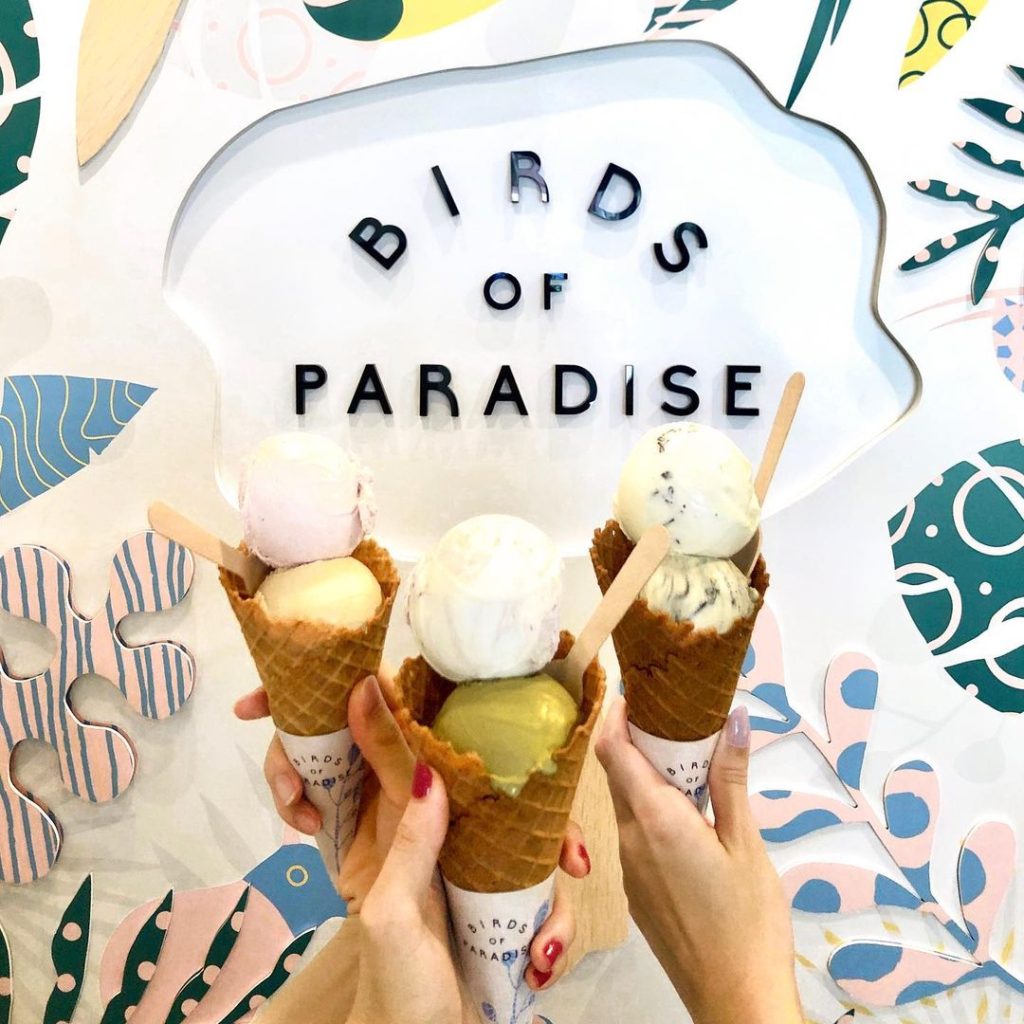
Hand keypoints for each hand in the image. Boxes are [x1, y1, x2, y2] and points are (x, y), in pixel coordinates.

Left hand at [236, 674, 589, 994]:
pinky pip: (543, 896)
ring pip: (535, 842)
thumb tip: (431, 769)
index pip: (419, 754)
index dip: (444, 718)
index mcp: (400, 828)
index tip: (490, 691)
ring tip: (562, 916)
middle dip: (549, 818)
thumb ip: (408, 845)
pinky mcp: (503, 905)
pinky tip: (546, 958)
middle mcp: (442, 837)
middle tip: (575, 854)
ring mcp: (477, 870)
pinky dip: (556, 925)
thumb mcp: (392, 916)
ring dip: (561, 876)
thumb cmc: (394, 987)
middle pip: (502, 792)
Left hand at [595, 700, 802, 1023]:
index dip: (617, 713)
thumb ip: (730, 779)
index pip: (614, 750)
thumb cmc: (748, 924)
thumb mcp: (746, 845)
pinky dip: (652, 810)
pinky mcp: (637, 891)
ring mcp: (628, 869)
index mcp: (655, 821)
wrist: (735, 1002)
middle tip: (677, 718)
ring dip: (648, 776)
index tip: (639, 689)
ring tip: (691, 761)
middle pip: (618, 772)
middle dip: (640, 740)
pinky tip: (688, 814)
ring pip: (626, 803)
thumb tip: (733, 718)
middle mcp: (630, 841)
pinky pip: (635, 834)